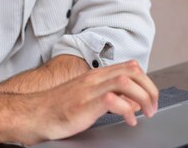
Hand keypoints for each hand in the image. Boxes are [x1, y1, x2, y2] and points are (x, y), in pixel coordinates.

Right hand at [20, 60, 158, 144]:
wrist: (34, 114)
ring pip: (126, 81)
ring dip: (143, 97)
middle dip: (150, 88)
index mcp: (96, 75)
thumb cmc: (58, 108)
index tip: (151, 97)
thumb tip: (134, 102)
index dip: (147, 81)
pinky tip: (129, 121)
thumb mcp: (88, 98)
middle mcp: (94, 78)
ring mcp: (89, 90)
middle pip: (132, 71)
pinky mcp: (85, 104)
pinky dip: (127, 110)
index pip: (130, 67)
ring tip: (146, 113)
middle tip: (153, 107)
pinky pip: (113, 100)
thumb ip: (111, 96)